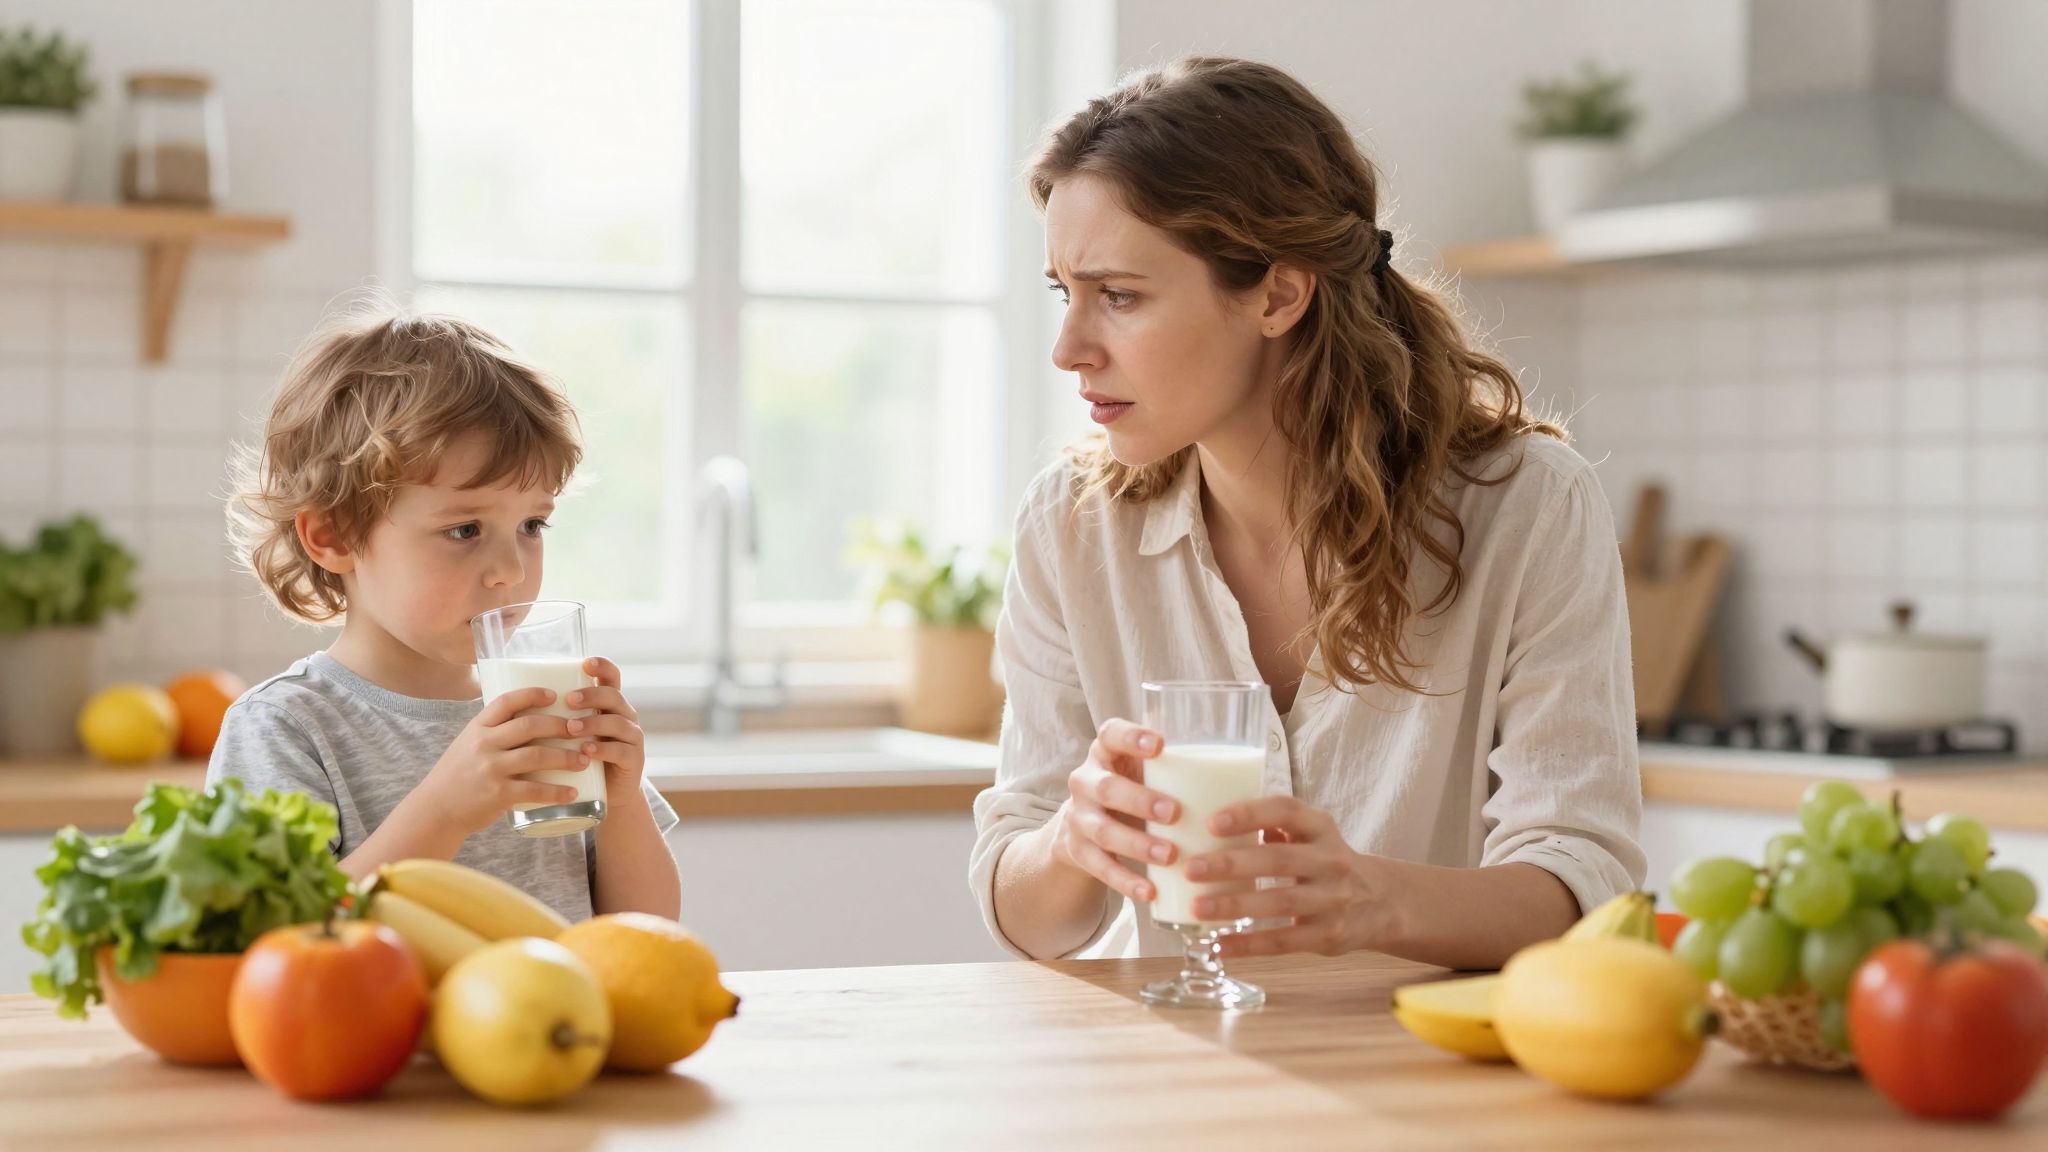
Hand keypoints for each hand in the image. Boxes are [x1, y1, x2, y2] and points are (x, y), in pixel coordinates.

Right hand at [414, 687, 588, 834]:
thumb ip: (494, 732)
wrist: (436, 809)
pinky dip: (556, 792)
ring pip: (537, 756)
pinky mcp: (497, 794)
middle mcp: (484, 744)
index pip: (507, 701)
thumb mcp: (468, 744)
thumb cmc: (458, 775)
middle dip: (561, 726)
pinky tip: (573, 793)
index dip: (532, 694)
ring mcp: (491, 769)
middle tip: (582, 729)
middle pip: (529, 725)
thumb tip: (531, 719)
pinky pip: (534, 790)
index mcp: (478, 728)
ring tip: (584, 761)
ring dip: (566, 757)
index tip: (554, 694)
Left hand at [570, 656, 646, 801]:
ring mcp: (632, 737)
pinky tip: (587, 751)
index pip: (611, 677)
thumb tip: (516, 696)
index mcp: (609, 704)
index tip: (585, 663)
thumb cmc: (579, 758)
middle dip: (592, 696)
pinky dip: (603, 750)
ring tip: (571, 729)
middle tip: (569, 700)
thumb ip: (556, 716)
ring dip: (593, 723)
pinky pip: (622, 751)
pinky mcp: (634, 760)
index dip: (602, 667)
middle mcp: (624, 716)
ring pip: (617, 723)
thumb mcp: (570, 733)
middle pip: (614, 696)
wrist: (602, 794)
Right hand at [1048, 719, 1181, 904]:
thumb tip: (1247, 778)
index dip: (1131, 737)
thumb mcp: (1144, 773)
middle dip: (1140, 801)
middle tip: (1175, 813)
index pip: (1110, 734)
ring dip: (1138, 844)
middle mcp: (1085, 781)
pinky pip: (1100, 868)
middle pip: (1106, 787)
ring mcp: (1078, 817)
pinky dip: (1126, 881)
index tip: (1160, 745)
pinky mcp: (1077, 851)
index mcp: (1105, 753)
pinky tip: (1150, 892)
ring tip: (1170, 855)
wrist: (1084, 827)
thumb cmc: (1132, 790)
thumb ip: (1176, 770)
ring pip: (1103, 831)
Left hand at [1181, 795, 1391, 958]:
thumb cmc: (1324, 861)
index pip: (1285, 811)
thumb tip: (1207, 826)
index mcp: (1320, 827)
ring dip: (1235, 905)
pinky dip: (1249, 944)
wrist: (1381, 902)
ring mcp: (1333, 899)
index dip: (1249, 814)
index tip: (1211, 822)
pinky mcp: (1328, 935)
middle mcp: (1331, 860)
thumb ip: (1270, 828)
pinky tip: (1219, 945)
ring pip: (1281, 901)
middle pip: (1280, 859)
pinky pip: (1284, 941)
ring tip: (1197, 908)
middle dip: (1232, 864)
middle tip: (1191, 868)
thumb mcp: (1310, 834)